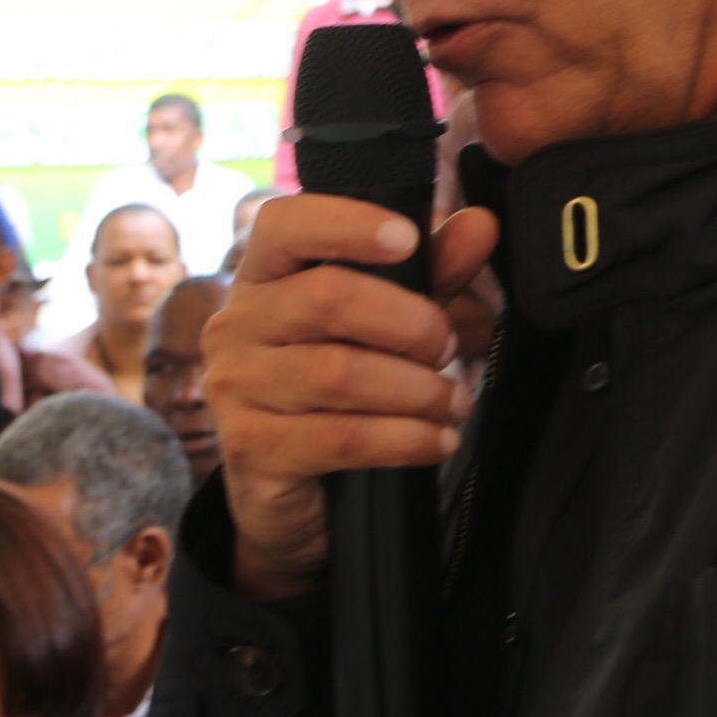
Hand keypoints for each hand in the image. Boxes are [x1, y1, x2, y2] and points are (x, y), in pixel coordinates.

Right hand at [202, 193, 500, 599]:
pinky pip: (343, 437)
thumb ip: (430, 272)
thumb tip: (480, 226)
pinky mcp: (251, 448)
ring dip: (417, 389)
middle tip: (447, 346)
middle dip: (410, 322)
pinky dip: (406, 439)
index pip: (285, 224)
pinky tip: (438, 440)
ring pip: (340, 373)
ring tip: (455, 402)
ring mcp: (235, 387)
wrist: (294, 493)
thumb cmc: (338, 389)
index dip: (348, 223)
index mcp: (262, 276)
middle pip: (328, 298)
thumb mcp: (385, 323)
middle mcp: (236, 324)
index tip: (409, 239)